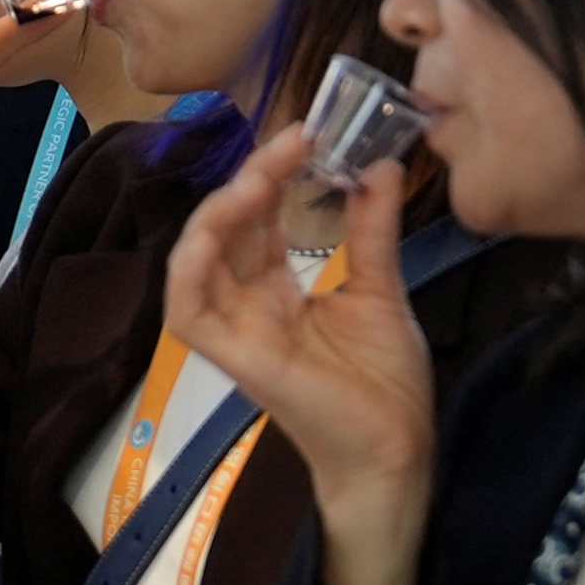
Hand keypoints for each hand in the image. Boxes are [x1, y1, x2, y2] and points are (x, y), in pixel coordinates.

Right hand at [160, 127, 439, 584]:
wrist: (397, 450)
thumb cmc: (385, 384)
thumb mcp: (381, 290)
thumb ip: (371, 230)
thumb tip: (382, 166)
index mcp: (276, 289)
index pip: (258, 218)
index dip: (272, 173)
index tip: (306, 134)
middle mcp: (246, 303)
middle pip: (226, 228)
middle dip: (251, 178)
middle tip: (293, 141)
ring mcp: (234, 330)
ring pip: (196, 260)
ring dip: (217, 213)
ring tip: (257, 178)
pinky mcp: (233, 357)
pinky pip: (187, 310)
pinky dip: (189, 268)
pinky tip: (210, 233)